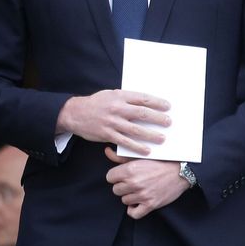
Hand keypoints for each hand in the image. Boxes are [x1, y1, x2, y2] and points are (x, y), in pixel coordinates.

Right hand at [56, 90, 170, 155]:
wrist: (75, 113)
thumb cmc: (96, 103)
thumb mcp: (111, 95)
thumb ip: (126, 98)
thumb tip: (146, 102)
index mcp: (120, 96)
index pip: (143, 98)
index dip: (157, 102)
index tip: (168, 106)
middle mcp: (117, 108)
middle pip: (142, 113)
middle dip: (158, 118)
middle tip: (169, 122)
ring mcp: (112, 122)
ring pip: (136, 129)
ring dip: (151, 135)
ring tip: (162, 138)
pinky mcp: (107, 134)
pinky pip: (125, 142)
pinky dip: (137, 147)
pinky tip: (147, 150)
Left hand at [105, 147, 189, 218]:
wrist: (180, 171)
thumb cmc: (160, 162)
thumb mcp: (140, 156)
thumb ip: (121, 156)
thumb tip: (106, 151)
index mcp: (130, 169)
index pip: (109, 177)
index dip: (116, 176)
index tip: (124, 175)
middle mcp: (134, 183)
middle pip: (116, 190)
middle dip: (123, 186)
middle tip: (134, 182)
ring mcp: (142, 195)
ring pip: (124, 200)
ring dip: (131, 196)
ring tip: (140, 189)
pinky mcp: (150, 205)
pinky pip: (133, 213)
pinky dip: (134, 209)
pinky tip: (139, 202)